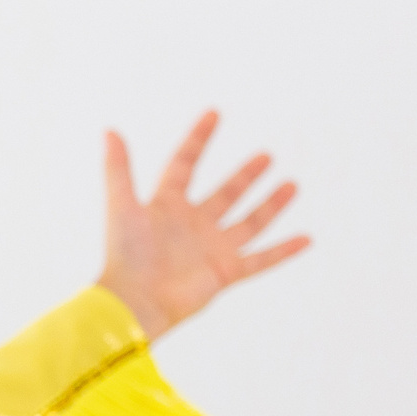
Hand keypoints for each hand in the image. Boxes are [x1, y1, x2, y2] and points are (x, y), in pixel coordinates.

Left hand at [98, 110, 310, 340]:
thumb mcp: (121, 205)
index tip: (214, 113)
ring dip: (271, 205)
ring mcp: (210, 249)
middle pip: (224, 194)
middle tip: (265, 155)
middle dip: (244, 176)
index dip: (198, 140)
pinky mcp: (225, 273)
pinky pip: (261, 260)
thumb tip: (109, 130)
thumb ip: (117, 169)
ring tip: (292, 184)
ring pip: (248, 223)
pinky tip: (307, 238)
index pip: (184, 165)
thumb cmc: (124, 255)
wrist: (134, 302)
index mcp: (166, 206)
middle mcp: (192, 226)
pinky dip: (284, 251)